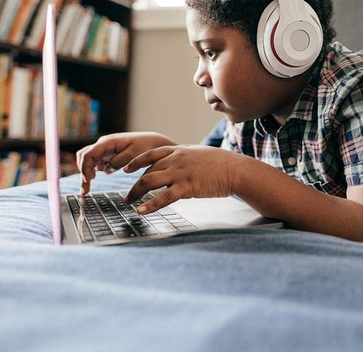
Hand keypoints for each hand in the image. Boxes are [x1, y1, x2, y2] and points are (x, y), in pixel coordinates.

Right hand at [76, 132, 175, 193]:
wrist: (154, 142)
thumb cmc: (146, 147)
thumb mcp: (134, 154)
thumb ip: (118, 161)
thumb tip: (106, 169)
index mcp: (108, 142)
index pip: (89, 154)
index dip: (85, 168)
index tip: (88, 181)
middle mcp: (104, 143)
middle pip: (84, 156)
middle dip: (82, 172)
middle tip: (85, 190)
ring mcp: (105, 148)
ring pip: (87, 159)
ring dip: (85, 172)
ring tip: (87, 189)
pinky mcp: (108, 153)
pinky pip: (95, 161)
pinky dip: (91, 170)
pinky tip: (93, 179)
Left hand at [122, 145, 242, 213]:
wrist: (235, 169)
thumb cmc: (221, 164)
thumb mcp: (198, 154)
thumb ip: (184, 158)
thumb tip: (177, 165)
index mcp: (179, 151)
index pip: (151, 154)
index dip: (136, 161)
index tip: (127, 169)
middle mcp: (176, 160)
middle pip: (147, 171)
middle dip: (134, 185)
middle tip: (127, 196)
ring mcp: (180, 173)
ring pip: (150, 181)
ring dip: (136, 193)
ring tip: (129, 203)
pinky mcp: (187, 186)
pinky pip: (164, 197)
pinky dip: (150, 205)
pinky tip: (142, 211)